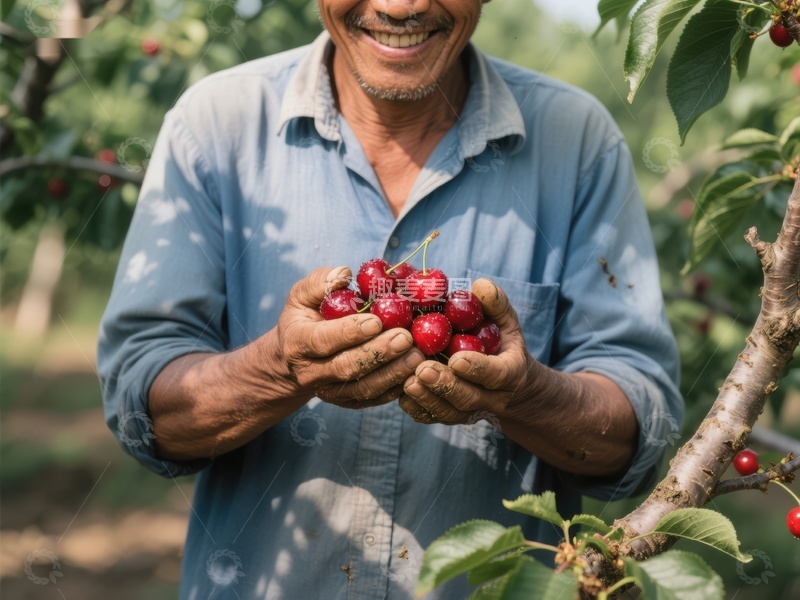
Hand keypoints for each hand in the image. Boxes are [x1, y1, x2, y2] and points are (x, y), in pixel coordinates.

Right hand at [269, 266, 424, 408]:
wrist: (295, 359)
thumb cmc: (305, 317)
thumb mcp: (302, 294)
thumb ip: (321, 282)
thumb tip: (345, 273)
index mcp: (297, 342)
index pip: (322, 340)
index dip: (349, 332)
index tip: (377, 321)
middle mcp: (311, 372)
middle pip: (346, 367)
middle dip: (378, 353)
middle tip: (405, 337)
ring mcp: (330, 392)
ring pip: (363, 388)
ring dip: (392, 373)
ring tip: (416, 355)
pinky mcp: (348, 402)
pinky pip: (374, 399)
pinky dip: (395, 388)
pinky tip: (414, 372)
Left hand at [398, 278, 531, 423]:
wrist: (507, 384)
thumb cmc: (500, 342)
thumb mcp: (505, 321)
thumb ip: (495, 304)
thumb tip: (479, 286)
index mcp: (509, 372)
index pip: (495, 374)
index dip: (477, 368)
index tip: (456, 359)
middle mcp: (491, 398)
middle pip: (468, 398)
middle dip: (445, 385)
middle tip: (423, 370)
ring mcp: (469, 411)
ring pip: (449, 412)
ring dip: (427, 398)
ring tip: (407, 382)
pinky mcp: (449, 416)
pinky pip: (432, 417)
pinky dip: (416, 408)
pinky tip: (399, 392)